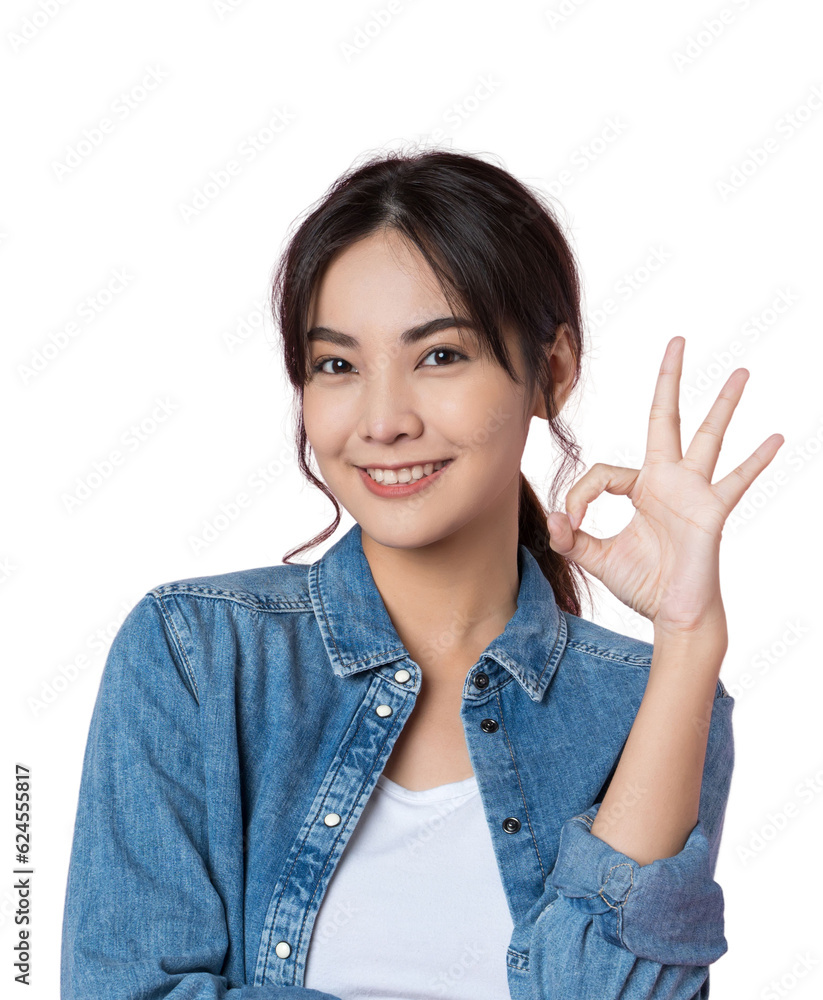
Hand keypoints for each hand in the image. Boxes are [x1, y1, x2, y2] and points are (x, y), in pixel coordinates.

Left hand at [546, 336, 783, 636]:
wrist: (673, 614)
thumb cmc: (642, 583)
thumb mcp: (596, 558)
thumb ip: (573, 537)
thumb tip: (553, 517)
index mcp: (641, 488)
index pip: (603, 472)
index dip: (579, 494)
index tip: (571, 522)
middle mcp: (668, 481)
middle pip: (667, 419)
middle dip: (670, 380)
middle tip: (677, 341)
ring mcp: (693, 492)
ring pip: (708, 437)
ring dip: (724, 404)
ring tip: (741, 372)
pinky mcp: (711, 511)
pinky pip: (736, 481)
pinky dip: (756, 461)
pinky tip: (775, 438)